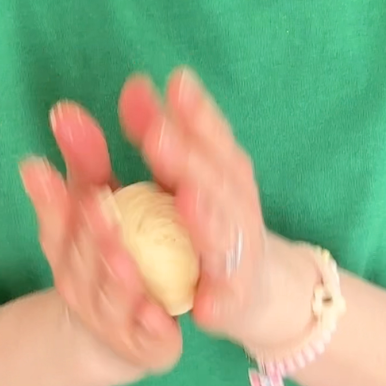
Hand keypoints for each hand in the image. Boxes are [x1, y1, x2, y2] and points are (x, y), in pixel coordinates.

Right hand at [20, 102, 182, 383]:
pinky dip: (149, 325)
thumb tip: (65, 110)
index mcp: (70, 253)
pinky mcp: (146, 349)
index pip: (57, 225)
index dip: (55, 202)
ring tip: (127, 255)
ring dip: (117, 276)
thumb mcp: (97, 207)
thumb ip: (86, 163)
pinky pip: (147, 339)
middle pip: (82, 261)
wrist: (127, 333)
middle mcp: (84, 288)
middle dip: (91, 233)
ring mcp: (113, 322)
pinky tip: (159, 312)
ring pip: (112, 299)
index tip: (50, 171)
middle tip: (99, 203)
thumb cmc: (111, 256)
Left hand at [118, 68, 318, 354]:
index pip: (214, 138)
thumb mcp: (181, 176)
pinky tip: (204, 303)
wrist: (252, 292)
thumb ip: (157, 133)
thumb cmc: (206, 224)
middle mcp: (237, 207)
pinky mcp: (235, 297)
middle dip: (188, 157)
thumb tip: (134, 85)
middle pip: (217, 178)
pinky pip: (227, 296)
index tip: (176, 82)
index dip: (197, 112)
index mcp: (224, 174)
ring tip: (186, 200)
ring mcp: (240, 252)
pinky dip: (219, 296)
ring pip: (224, 232)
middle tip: (156, 135)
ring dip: (206, 218)